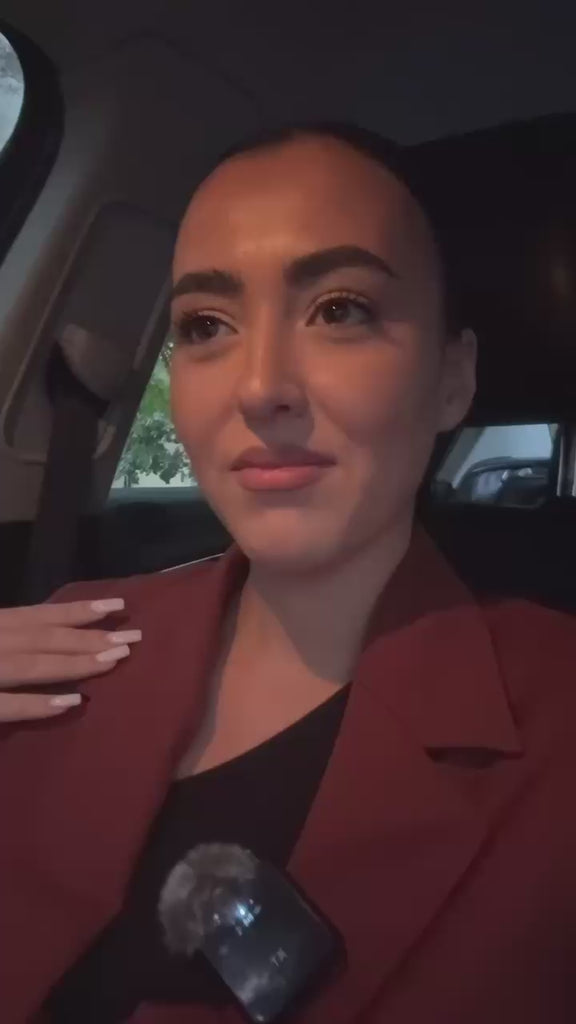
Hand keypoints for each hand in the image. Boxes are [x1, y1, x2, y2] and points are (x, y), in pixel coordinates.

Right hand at [0, 598, 140, 722]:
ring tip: (113, 662)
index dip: (78, 611)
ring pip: (31, 668)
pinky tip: (72, 702)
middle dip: (89, 639)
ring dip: (74, 664)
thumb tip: (59, 639)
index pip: (40, 616)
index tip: (118, 606)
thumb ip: (14, 638)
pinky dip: (37, 704)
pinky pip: (5, 705)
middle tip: (133, 638)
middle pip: (44, 640)